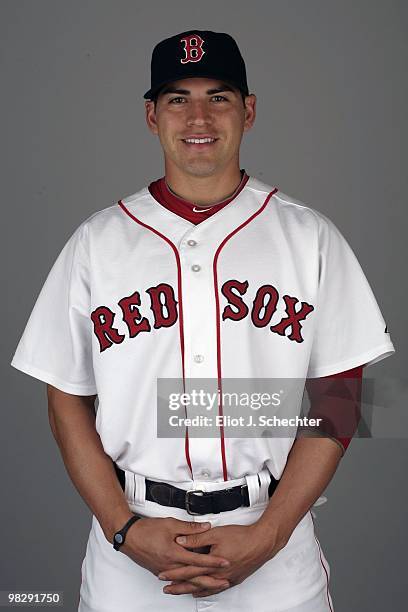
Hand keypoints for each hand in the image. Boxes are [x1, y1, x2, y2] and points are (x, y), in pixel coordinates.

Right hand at [119, 516, 230, 577]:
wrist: (129, 537)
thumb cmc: (147, 530)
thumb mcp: (170, 524)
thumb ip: (190, 528)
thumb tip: (206, 527)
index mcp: (174, 553)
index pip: (199, 560)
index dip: (213, 561)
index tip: (225, 562)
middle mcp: (170, 566)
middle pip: (195, 577)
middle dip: (212, 580)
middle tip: (225, 581)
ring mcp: (165, 571)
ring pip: (187, 581)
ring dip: (202, 584)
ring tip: (214, 584)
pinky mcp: (161, 572)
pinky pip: (178, 580)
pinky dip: (188, 583)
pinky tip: (194, 585)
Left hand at [158, 522, 281, 596]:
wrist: (262, 543)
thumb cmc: (242, 537)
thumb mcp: (216, 534)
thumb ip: (197, 537)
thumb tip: (181, 540)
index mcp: (211, 563)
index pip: (188, 570)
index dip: (174, 573)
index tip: (163, 576)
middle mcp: (218, 575)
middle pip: (194, 583)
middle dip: (179, 586)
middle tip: (167, 589)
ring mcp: (226, 578)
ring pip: (205, 588)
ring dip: (191, 589)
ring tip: (181, 591)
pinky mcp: (234, 578)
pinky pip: (216, 588)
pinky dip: (206, 591)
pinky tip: (202, 591)